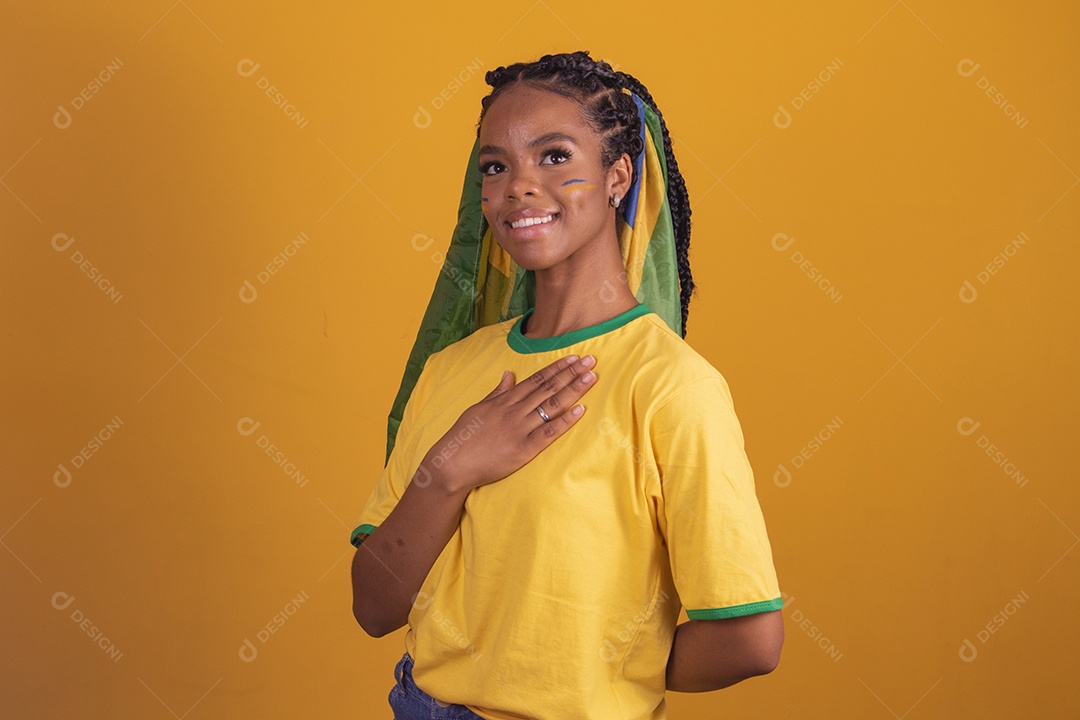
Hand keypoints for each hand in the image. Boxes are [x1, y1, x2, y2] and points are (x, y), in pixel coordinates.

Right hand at [421, 354, 597, 492]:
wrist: (453, 462)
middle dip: (571, 373)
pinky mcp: (524, 448)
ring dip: (573, 390)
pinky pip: (549, 432)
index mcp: (505, 400)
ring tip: (591, 377)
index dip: (557, 368)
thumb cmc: (464, 436)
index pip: (537, 379)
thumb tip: (507, 373)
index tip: (573, 358)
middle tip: (591, 361)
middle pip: (549, 388)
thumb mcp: (479, 407)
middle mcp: (515, 410)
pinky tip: (581, 410)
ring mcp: (520, 428)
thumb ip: (497, 391)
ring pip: (552, 405)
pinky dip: (565, 420)